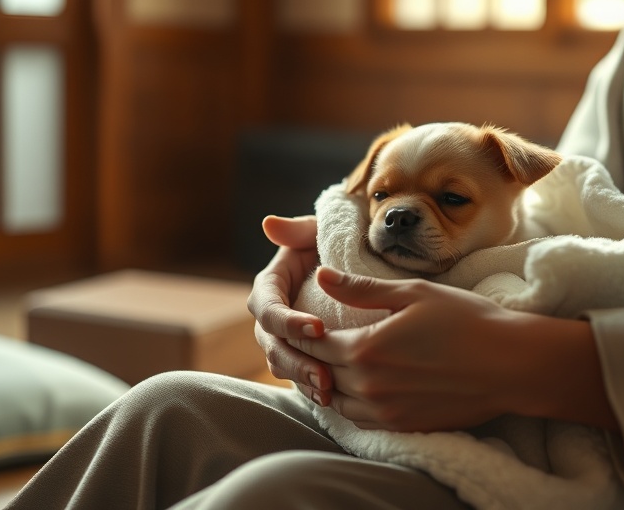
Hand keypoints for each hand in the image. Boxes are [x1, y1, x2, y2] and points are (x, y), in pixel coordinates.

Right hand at [247, 215, 332, 400]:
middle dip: (297, 362)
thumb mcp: (318, 232)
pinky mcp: (300, 357)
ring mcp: (283, 340)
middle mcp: (270, 318)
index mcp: (269, 288)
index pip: (269, 309)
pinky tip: (333, 400)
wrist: (354, 263)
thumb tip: (269, 224)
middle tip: (325, 375)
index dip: (289, 321)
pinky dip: (312, 389)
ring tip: (329, 392)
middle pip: (272, 346)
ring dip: (303, 380)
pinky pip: (298, 378)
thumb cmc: (333, 242)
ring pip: (282, 367)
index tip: (318, 327)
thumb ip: (298, 230)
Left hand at [289, 267, 619, 432]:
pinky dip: (350, 403)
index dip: (300, 331)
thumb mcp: (414, 292)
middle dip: (309, 358)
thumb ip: (362, 289)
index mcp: (366, 349)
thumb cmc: (467, 320)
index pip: (313, 343)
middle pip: (319, 374)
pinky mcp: (404, 426)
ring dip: (327, 383)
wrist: (511, 364)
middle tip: (303, 343)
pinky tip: (355, 387)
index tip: (295, 321)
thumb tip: (322, 276)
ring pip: (336, 401)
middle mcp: (369, 386)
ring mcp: (386, 411)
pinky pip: (360, 419)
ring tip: (327, 365)